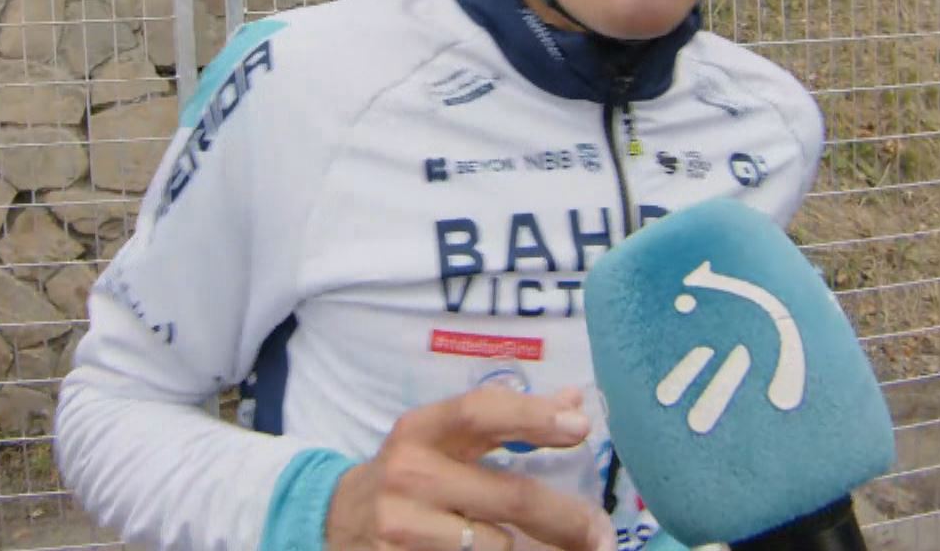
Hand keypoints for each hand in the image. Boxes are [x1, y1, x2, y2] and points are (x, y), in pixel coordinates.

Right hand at [325, 385, 616, 550]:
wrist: (337, 521)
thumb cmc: (409, 476)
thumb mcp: (444, 439)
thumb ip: (506, 420)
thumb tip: (577, 403)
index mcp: (419, 430)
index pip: (480, 412)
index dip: (532, 416)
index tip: (582, 427)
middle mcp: (408, 474)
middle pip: (510, 495)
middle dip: (568, 519)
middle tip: (602, 535)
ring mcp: (400, 527)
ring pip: (499, 547)